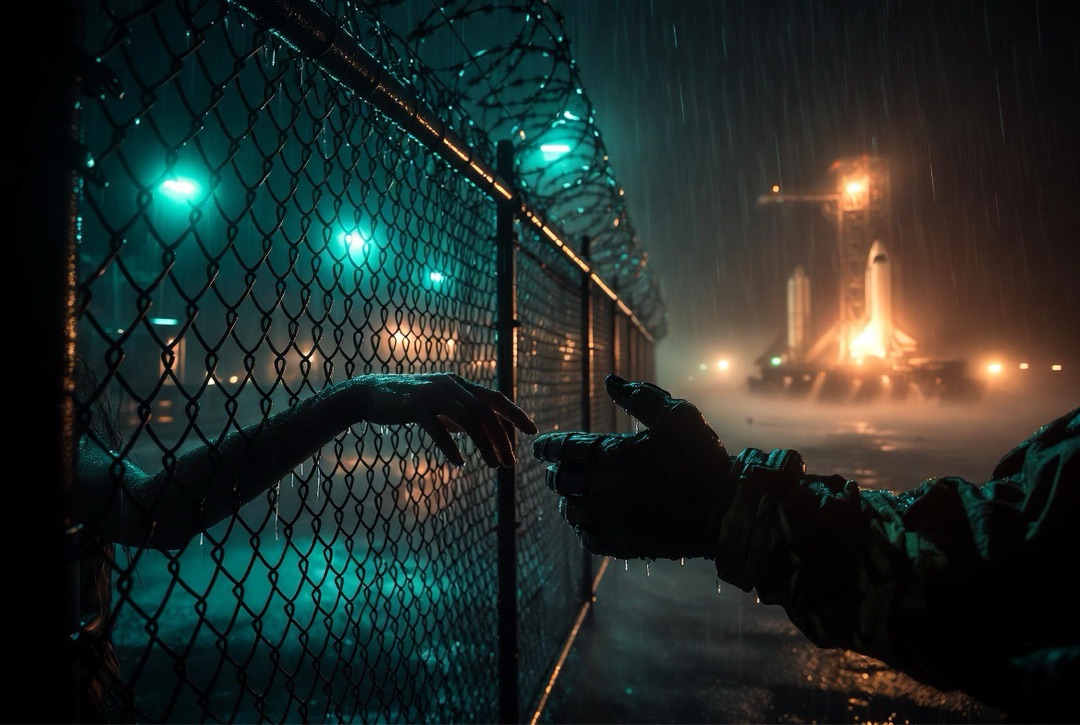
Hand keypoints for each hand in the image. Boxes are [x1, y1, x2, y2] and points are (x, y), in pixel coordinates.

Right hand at [354, 373, 537, 467]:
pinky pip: (439, 428)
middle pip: (486, 412)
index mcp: (459, 384)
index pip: (495, 398)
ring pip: (468, 419)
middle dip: (502, 438)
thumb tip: (483, 431)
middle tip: (510, 463)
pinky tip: (459, 462)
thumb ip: (461, 413)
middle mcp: (450, 385)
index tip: (533, 431)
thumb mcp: (440, 405)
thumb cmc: (409, 401)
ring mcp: (433, 394)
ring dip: (485, 445)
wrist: (371, 394)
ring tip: (494, 465)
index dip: (515, 413)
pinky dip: (451, 446)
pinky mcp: (416, 406)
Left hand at [532, 374, 730, 559]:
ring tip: (573, 495)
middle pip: (561, 480)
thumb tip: (610, 381)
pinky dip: (583, 527)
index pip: (563, 448)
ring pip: (570, 510)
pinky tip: (590, 520)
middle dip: (558, 472)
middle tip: (558, 470)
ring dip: (569, 500)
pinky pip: (586, 537)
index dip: (548, 446)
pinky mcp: (619, 543)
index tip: (541, 448)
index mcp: (611, 453)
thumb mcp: (675, 416)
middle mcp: (602, 486)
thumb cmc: (700, 458)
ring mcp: (608, 518)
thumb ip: (640, 396)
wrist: (723, 510)